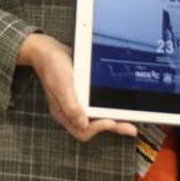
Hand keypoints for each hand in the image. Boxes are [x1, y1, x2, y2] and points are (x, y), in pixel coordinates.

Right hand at [17, 33, 136, 142]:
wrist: (49, 50)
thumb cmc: (52, 67)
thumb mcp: (61, 86)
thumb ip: (71, 106)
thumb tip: (83, 123)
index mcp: (63, 113)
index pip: (82, 130)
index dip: (97, 128)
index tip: (110, 122)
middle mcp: (71, 111)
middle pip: (93, 126)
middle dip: (113, 127)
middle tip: (130, 128)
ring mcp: (78, 102)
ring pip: (97, 117)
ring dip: (113, 118)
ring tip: (129, 120)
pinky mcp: (83, 94)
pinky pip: (97, 105)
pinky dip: (108, 106)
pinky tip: (118, 104)